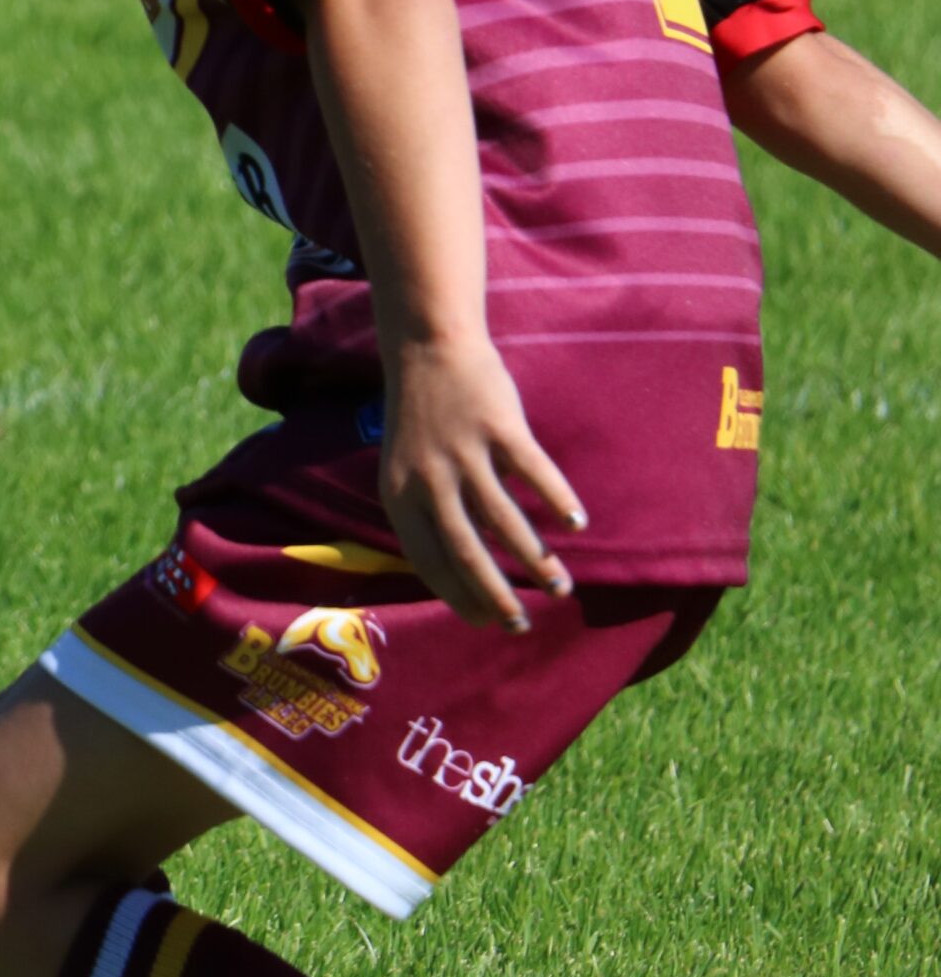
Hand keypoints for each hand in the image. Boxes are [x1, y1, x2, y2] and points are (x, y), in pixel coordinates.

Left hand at [380, 334, 585, 630]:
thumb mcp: (405, 470)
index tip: (484, 623)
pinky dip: (557, 499)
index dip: (457, 595)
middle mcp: (429, 480)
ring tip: (560, 587)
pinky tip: (576, 524)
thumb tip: (460, 566)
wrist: (428, 350)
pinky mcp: (498, 426)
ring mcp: (464, 453)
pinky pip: (533, 472)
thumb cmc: (421, 418)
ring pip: (504, 520)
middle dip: (495, 595)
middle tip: (521, 626)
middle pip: (466, 551)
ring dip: (535, 559)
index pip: (428, 561)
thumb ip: (427, 512)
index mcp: (400, 496)